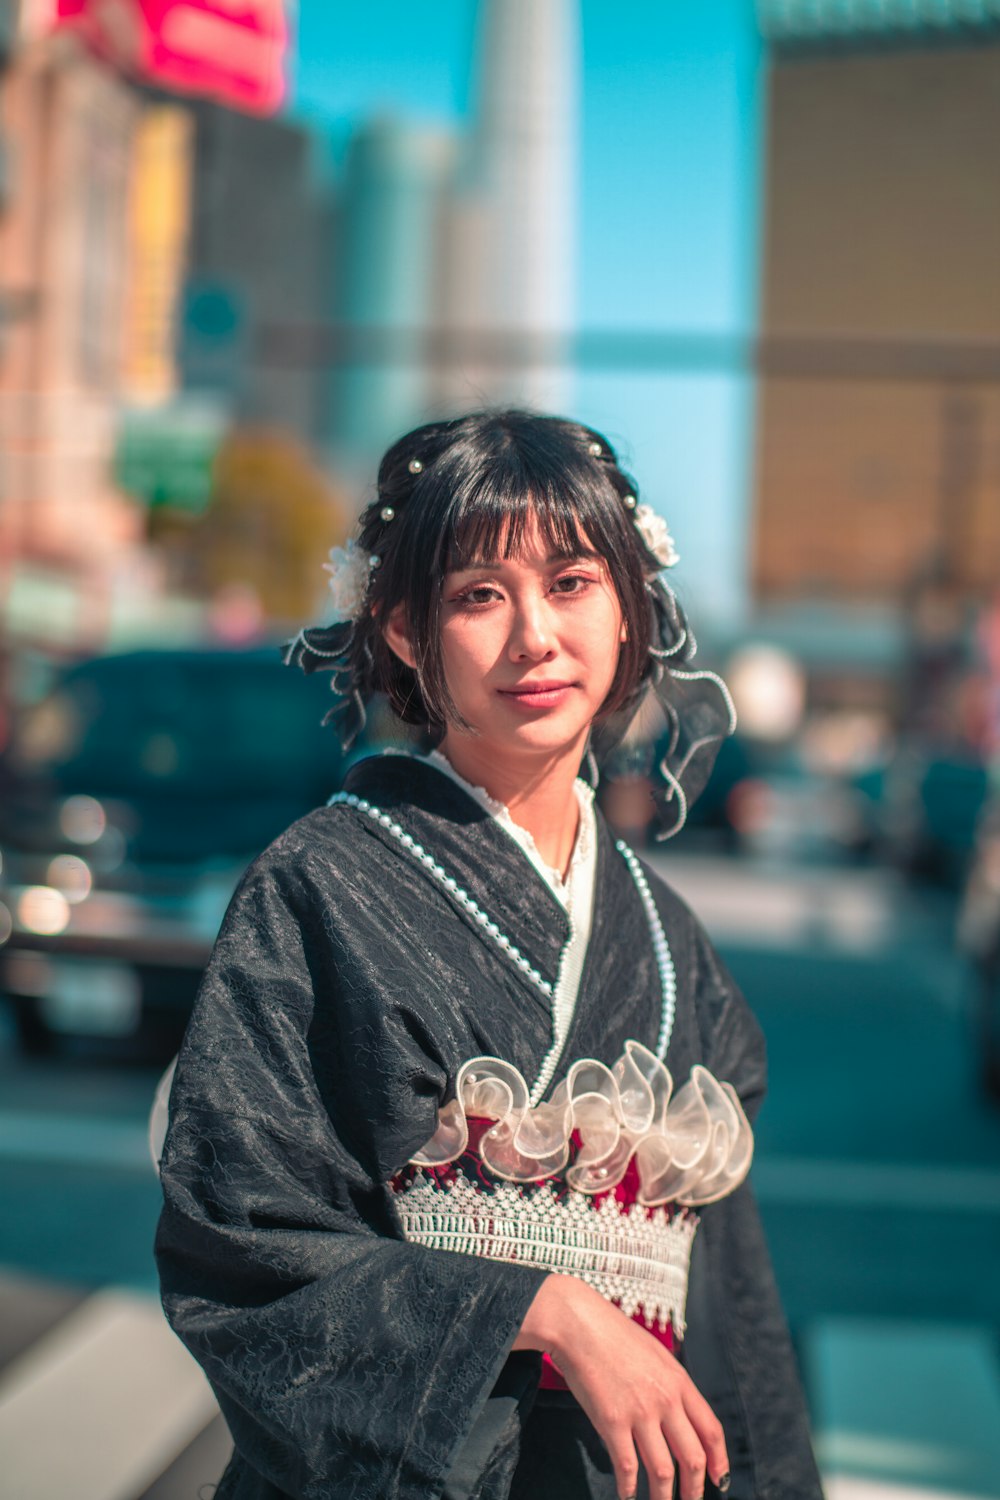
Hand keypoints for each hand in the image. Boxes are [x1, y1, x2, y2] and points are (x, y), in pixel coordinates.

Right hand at [514, 1274, 729, 1499]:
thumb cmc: (613, 1335)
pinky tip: (626, 1497)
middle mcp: (666, 1399)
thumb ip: (670, 1384)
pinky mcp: (612, 1421)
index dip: (720, 1461)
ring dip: (663, 1498)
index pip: (712, 1430)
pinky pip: (627, 1468)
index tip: (720, 1480)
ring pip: (664, 1472)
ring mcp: (640, 1412)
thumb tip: (679, 1414)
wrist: (578, 1323)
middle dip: (695, 1490)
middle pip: (693, 1458)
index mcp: (679, 1381)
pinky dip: (629, 1490)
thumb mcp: (655, 1353)